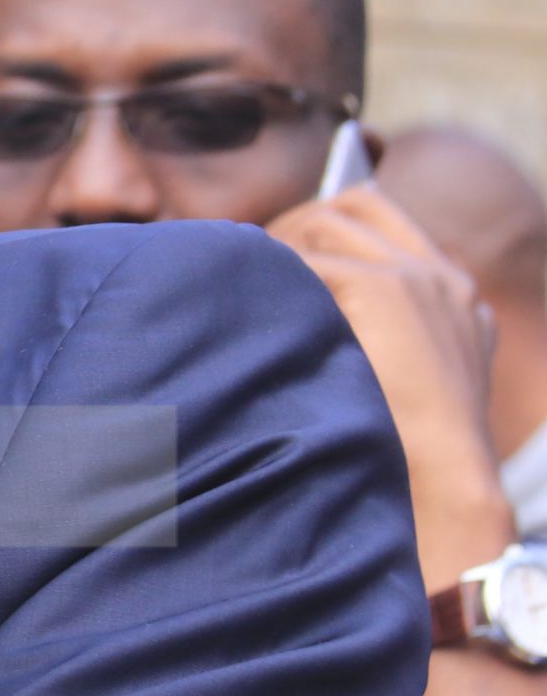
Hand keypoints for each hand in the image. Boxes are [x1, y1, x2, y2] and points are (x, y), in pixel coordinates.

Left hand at [269, 186, 514, 592]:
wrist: (444, 489)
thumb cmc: (403, 456)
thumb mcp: (400, 382)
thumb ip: (369, 335)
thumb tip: (287, 313)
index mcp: (453, 294)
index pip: (380, 215)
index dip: (321, 223)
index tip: (278, 251)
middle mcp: (440, 276)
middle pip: (348, 206)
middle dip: (292, 225)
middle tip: (247, 266)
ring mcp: (415, 277)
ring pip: (320, 221)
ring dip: (275, 249)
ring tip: (241, 288)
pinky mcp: (383, 288)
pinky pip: (302, 260)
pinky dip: (269, 282)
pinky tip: (246, 314)